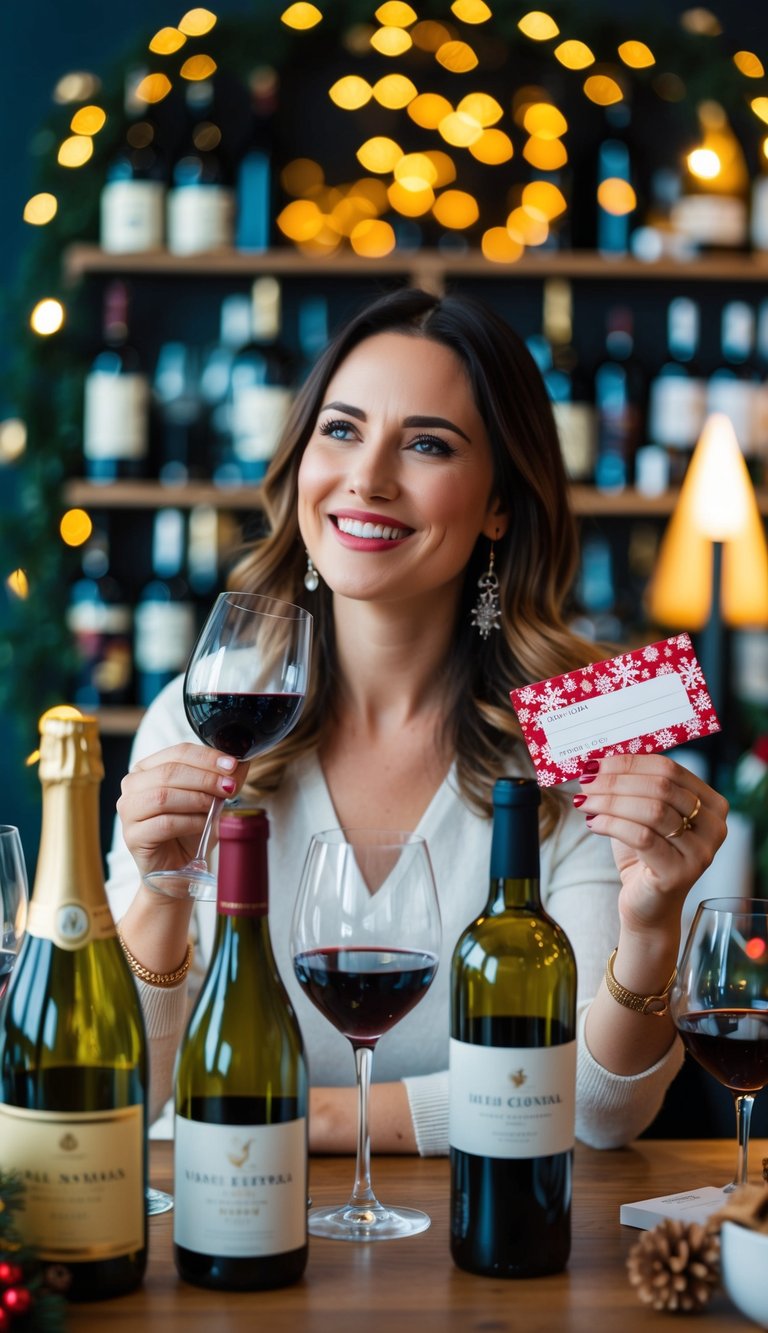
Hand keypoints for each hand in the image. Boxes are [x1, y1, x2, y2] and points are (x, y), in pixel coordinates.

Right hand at [116, 743, 249, 885]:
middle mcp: (133, 785)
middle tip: (229, 786)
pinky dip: (190, 822)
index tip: (232, 765)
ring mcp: (128, 811)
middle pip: (169, 771)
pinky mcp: (132, 836)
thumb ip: (223, 779)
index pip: (178, 752)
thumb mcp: (211, 799)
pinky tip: (204, 824)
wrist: (178, 868)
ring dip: (197, 799)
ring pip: (163, 795)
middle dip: (205, 777)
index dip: (207, 757)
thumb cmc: (190, 830)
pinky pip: (163, 823)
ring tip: (216, 806)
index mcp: (148, 768)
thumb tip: (241, 762)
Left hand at [574, 755, 727, 935]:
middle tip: (586, 782)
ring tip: (584, 802)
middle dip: (616, 781)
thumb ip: (633, 787)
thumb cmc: (645, 856)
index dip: (628, 763)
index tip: (596, 764)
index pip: (669, 768)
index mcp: (711, 804)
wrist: (648, 907)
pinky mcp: (680, 872)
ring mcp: (701, 851)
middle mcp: (714, 826)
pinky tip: (592, 824)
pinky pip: (642, 837)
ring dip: (610, 802)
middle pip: (661, 786)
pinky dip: (611, 824)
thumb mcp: (642, 815)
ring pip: (652, 810)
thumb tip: (598, 761)